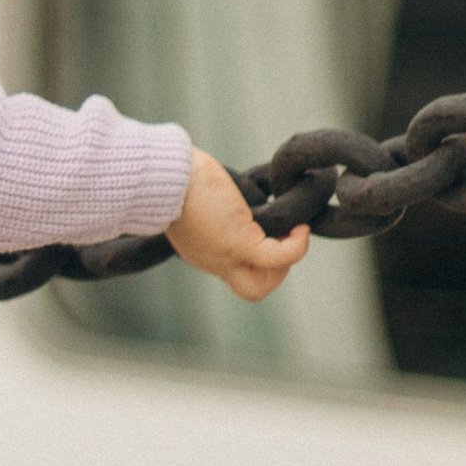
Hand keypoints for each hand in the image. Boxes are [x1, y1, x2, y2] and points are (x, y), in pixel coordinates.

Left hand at [168, 148, 309, 300]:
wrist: (164, 176)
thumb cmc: (177, 176)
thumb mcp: (200, 199)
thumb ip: (219, 208)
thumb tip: (244, 197)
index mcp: (205, 251)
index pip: (236, 269)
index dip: (257, 257)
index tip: (266, 231)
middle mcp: (215, 260)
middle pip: (250, 289)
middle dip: (274, 271)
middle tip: (282, 238)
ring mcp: (227, 256)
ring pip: (263, 283)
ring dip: (287, 261)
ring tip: (293, 232)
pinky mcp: (239, 243)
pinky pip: (279, 258)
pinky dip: (296, 247)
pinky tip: (301, 227)